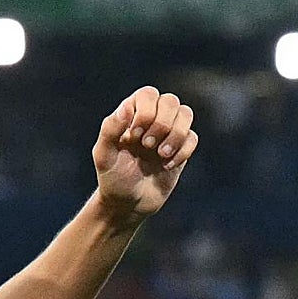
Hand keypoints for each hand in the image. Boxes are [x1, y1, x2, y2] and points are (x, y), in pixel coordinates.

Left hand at [92, 86, 198, 222]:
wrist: (127, 204)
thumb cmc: (112, 177)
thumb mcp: (104, 155)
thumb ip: (110, 129)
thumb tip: (126, 107)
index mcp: (131, 115)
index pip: (148, 94)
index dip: (146, 111)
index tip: (134, 136)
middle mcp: (152, 119)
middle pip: (170, 101)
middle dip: (162, 124)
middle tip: (147, 145)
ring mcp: (168, 133)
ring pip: (186, 114)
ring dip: (175, 134)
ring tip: (160, 155)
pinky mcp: (180, 149)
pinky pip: (193, 138)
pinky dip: (182, 151)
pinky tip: (167, 165)